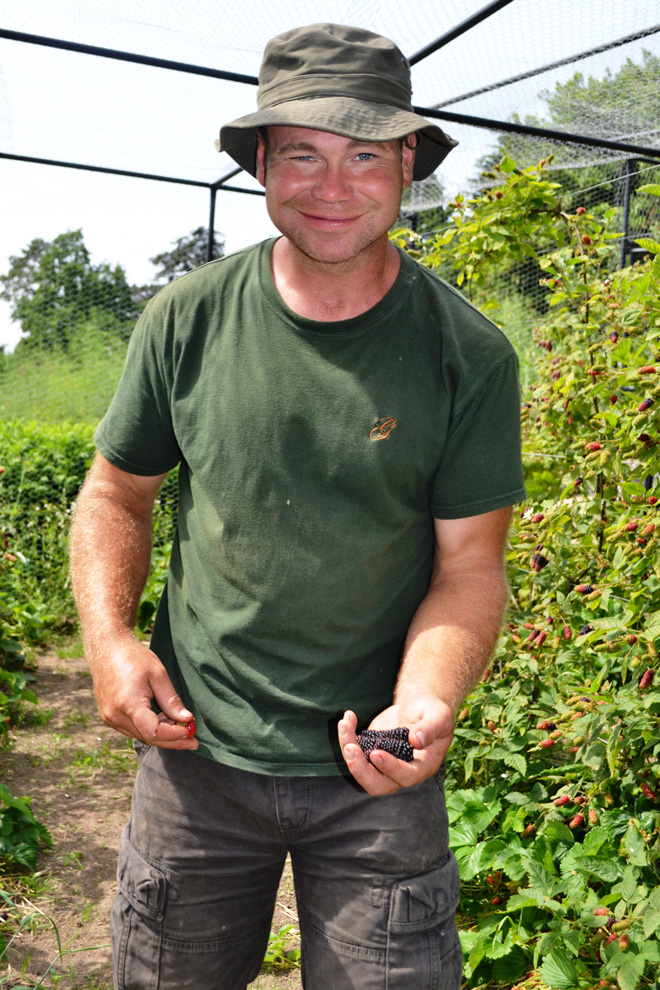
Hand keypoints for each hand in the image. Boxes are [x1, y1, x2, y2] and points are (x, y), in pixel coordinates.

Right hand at [90, 636, 198, 749]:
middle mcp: (116, 716)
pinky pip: (133, 730)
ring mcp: (110, 719)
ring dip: (162, 735)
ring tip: (180, 726)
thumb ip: (171, 700)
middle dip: (172, 741)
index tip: (190, 731)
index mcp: (128, 704)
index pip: (154, 732)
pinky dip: (149, 729)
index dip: (174, 735)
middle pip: (148, 738)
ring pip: (141, 736)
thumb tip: (186, 719)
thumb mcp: (158, 674)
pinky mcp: (109, 718)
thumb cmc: (133, 658)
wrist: (107, 650)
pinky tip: (164, 721)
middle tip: (193, 741)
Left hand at [338, 691, 453, 795]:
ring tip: (345, 725)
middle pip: (378, 785)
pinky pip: (355, 752)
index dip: (390, 768)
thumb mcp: (439, 715)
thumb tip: (416, 741)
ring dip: (349, 751)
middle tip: (350, 749)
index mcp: (422, 766)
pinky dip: (347, 737)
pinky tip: (348, 718)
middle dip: (361, 771)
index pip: (405, 776)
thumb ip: (430, 728)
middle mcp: (401, 770)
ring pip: (361, 769)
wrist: (419, 704)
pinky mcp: (370, 749)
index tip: (376, 753)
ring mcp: (383, 761)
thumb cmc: (433, 711)